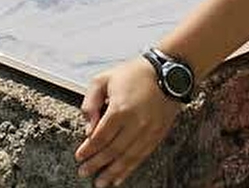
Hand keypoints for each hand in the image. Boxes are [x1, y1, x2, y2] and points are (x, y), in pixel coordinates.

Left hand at [74, 57, 181, 186]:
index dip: (88, 150)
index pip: (100, 137)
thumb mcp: (104, 79)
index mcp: (120, 109)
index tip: (79, 158)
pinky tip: (120, 177)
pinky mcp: (158, 135)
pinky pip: (141, 156)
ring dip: (112, 172)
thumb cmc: (134, 73)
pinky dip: (129, 169)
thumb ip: (91, 103)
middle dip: (96, 164)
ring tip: (101, 183)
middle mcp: (136, 123)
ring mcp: (149, 131)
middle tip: (84, 173)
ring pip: (127, 158)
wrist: (169, 72)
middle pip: (112, 150)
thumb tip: (88, 128)